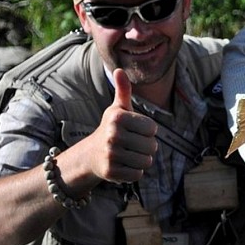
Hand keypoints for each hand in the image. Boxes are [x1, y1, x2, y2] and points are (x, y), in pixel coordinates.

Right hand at [87, 68, 157, 182]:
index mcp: (118, 118)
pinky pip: (137, 174)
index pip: (153, 128)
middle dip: (147, 147)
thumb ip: (123, 90)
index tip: (135, 130)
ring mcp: (111, 154)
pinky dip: (134, 171)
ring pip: (147, 161)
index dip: (147, 131)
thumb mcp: (118, 109)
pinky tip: (123, 165)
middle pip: (152, 146)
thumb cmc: (111, 128)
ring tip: (129, 154)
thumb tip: (118, 69)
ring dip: (142, 160)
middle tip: (132, 144)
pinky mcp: (111, 172)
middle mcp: (113, 135)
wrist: (91, 154)